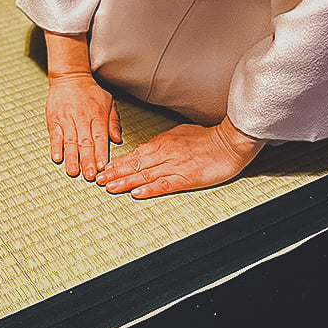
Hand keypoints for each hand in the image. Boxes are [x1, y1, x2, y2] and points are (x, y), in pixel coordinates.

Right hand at [46, 73, 122, 181]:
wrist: (70, 77)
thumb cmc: (90, 91)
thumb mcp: (108, 102)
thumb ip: (113, 122)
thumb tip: (117, 139)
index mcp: (97, 115)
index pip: (100, 137)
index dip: (101, 153)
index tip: (102, 167)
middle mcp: (82, 118)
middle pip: (85, 142)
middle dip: (87, 160)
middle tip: (89, 175)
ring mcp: (67, 119)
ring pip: (70, 141)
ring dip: (71, 158)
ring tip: (73, 171)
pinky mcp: (54, 119)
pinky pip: (55, 135)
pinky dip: (56, 147)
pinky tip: (57, 157)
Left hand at [95, 118, 265, 198]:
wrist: (229, 141)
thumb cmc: (207, 137)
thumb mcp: (180, 133)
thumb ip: (164, 141)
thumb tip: (149, 148)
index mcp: (163, 142)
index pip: (135, 153)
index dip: (118, 163)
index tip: (105, 169)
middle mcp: (165, 153)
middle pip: (135, 164)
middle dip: (116, 173)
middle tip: (99, 180)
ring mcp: (175, 165)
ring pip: (145, 174)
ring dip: (126, 182)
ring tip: (111, 188)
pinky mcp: (187, 177)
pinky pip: (165, 184)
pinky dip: (150, 189)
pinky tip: (137, 193)